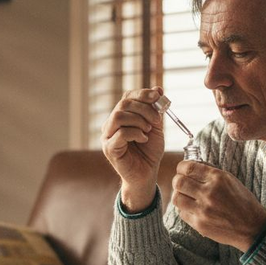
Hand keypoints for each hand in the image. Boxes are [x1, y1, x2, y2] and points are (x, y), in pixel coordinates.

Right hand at [101, 87, 166, 211]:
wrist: (147, 174)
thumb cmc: (149, 152)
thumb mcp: (155, 127)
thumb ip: (155, 110)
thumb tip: (158, 89)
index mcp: (121, 117)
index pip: (127, 97)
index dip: (143, 94)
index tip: (158, 96)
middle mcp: (111, 124)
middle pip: (123, 104)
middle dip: (144, 109)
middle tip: (156, 120)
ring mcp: (107, 136)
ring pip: (119, 116)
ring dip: (139, 120)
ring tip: (148, 131)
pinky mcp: (109, 149)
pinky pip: (120, 133)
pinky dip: (136, 133)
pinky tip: (143, 139)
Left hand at [171, 161, 265, 250]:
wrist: (253, 227)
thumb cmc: (242, 202)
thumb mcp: (231, 180)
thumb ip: (210, 173)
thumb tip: (191, 166)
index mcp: (218, 178)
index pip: (188, 167)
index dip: (181, 167)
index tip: (182, 170)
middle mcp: (209, 193)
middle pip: (178, 182)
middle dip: (177, 180)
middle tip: (181, 183)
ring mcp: (203, 210)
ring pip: (177, 198)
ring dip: (179, 195)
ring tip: (185, 196)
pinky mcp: (200, 224)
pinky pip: (182, 213)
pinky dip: (184, 209)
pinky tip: (192, 208)